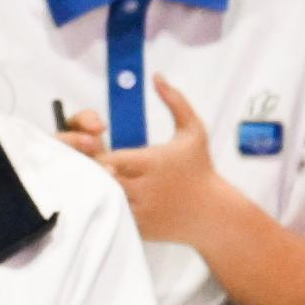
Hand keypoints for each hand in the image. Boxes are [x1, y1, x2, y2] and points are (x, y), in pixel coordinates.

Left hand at [58, 79, 233, 252]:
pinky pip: (111, 215)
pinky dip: (106, 206)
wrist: (213, 215)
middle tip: (92, 161)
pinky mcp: (138, 228)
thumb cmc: (200, 168)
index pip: (107, 159)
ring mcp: (140, 211)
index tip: (98, 146)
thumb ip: (175, 101)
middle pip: (100, 179)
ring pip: (103, 199)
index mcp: (151, 162)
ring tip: (98, 177)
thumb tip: (157, 76)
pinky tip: (109, 196)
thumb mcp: (193, 131)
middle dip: (91, 170)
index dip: (95, 154)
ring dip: (97, 188)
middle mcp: (143, 188)